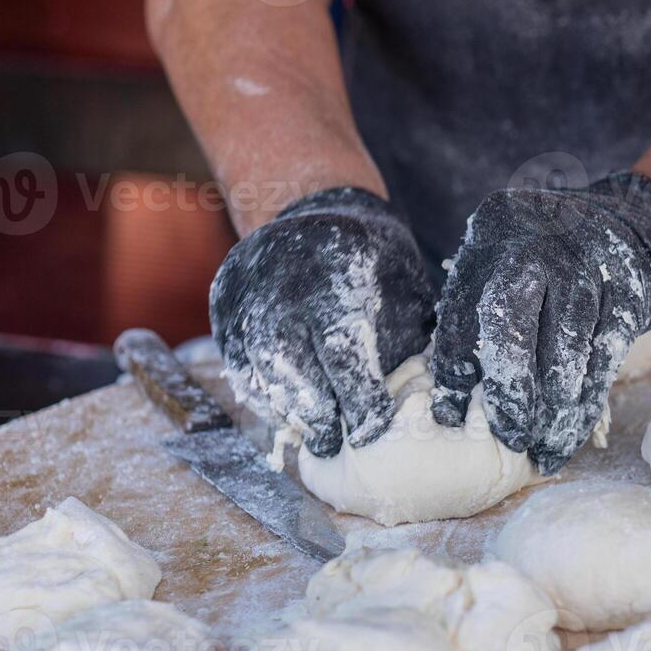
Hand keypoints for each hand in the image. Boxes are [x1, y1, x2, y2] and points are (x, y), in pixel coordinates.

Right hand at [210, 187, 435, 456]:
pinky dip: (261, 392)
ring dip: (286, 409)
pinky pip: (236, 362)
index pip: (344, 355)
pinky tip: (286, 408)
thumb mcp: (405, 285)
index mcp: (336, 276)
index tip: (371, 431)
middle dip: (317, 416)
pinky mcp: (223, 305)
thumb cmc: (375, 259)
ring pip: (259, 371)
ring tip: (311, 434)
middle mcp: (281, 285)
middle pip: (293, 368)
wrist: (316, 205)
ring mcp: (245, 294)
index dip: (359, 400)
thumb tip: (427, 400)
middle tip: (334, 445)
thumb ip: (409, 339)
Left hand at [429, 172, 650, 473]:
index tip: (450, 416)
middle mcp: (537, 241)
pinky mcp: (629, 288)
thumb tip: (452, 396)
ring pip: (565, 347)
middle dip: (509, 389)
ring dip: (554, 409)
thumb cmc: (559, 265)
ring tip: (544, 450)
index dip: (452, 368)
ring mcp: (587, 261)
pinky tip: (574, 431)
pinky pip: (605, 356)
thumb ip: (482, 312)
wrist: (644, 227)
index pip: (462, 309)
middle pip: (511, 323)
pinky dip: (588, 401)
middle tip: (510, 437)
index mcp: (494, 230)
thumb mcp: (514, 265)